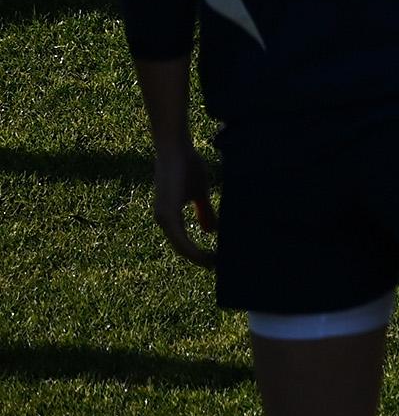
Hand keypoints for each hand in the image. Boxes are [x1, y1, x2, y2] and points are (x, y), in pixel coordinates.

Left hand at [149, 139, 217, 267]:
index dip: (199, 254)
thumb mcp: (199, 193)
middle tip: (218, 267)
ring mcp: (163, 218)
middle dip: (200, 259)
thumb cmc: (187, 166)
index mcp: (170, 217)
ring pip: (180, 247)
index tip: (216, 260)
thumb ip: (204, 211)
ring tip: (215, 263)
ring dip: (197, 257)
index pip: (184, 243)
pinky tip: (206, 254)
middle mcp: (163, 220)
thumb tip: (211, 231)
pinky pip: (179, 239)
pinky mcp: (167, 214)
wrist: (175, 149)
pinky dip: (192, 249)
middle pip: (182, 249)